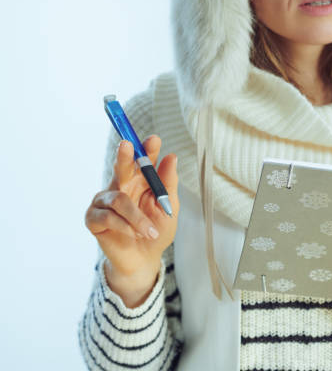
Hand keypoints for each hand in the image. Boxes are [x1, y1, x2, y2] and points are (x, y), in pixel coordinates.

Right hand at [84, 135, 179, 304]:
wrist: (144, 259)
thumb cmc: (156, 231)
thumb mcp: (169, 208)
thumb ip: (168, 184)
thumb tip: (171, 157)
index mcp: (140, 180)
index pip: (143, 160)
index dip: (147, 148)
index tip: (154, 139)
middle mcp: (121, 185)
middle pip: (121, 166)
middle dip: (125, 156)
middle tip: (128, 144)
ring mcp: (104, 201)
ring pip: (119, 199)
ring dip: (137, 218)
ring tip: (149, 232)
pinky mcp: (93, 218)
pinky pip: (108, 217)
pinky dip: (124, 226)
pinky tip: (133, 234)